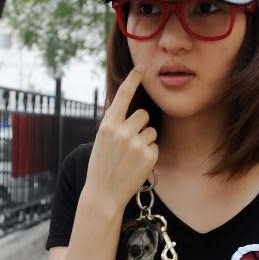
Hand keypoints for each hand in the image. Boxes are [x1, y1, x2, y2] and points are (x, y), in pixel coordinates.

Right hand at [86, 66, 157, 210]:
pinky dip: (149, 154)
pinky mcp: (148, 156)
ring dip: (145, 140)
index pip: (123, 96)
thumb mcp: (103, 140)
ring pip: (151, 131)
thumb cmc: (103, 165)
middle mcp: (122, 131)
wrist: (104, 193)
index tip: (143, 67)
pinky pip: (155, 146)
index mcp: (108, 124)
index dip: (134, 80)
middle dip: (141, 125)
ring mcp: (136, 144)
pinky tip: (137, 164)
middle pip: (144, 114)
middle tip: (129, 142)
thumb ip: (116, 124)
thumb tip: (135, 112)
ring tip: (131, 155)